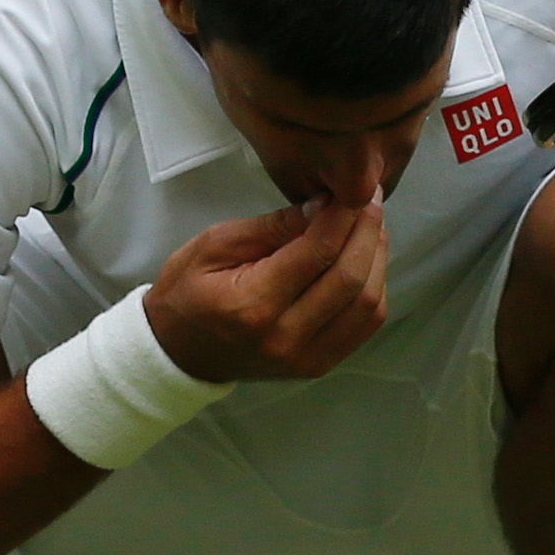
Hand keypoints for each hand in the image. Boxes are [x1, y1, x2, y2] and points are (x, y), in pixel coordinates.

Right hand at [144, 197, 388, 382]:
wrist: (177, 354)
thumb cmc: (186, 292)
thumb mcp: (214, 245)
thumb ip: (272, 227)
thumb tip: (325, 205)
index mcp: (253, 305)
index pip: (318, 253)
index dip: (345, 216)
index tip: (358, 188)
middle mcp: (285, 338)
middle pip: (351, 280)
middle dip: (369, 233)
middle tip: (372, 201)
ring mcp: (306, 359)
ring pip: (367, 306)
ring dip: (377, 260)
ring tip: (370, 228)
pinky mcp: (318, 366)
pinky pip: (364, 326)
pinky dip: (373, 288)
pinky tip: (365, 261)